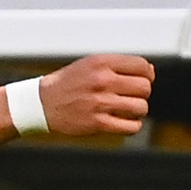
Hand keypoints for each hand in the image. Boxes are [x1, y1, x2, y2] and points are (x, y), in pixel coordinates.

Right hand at [36, 55, 153, 135]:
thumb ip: (118, 66)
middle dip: (142, 94)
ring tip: (126, 110)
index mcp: (101, 63)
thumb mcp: (89, 65)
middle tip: (130, 97)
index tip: (141, 81)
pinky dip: (132, 126)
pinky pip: (131, 127)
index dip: (147, 75)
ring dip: (137, 111)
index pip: (142, 66)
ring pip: (141, 107)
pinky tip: (123, 122)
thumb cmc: (68, 84)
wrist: (40, 104)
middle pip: (144, 87)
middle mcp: (101, 81)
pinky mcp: (97, 124)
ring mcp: (100, 103)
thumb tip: (150, 71)